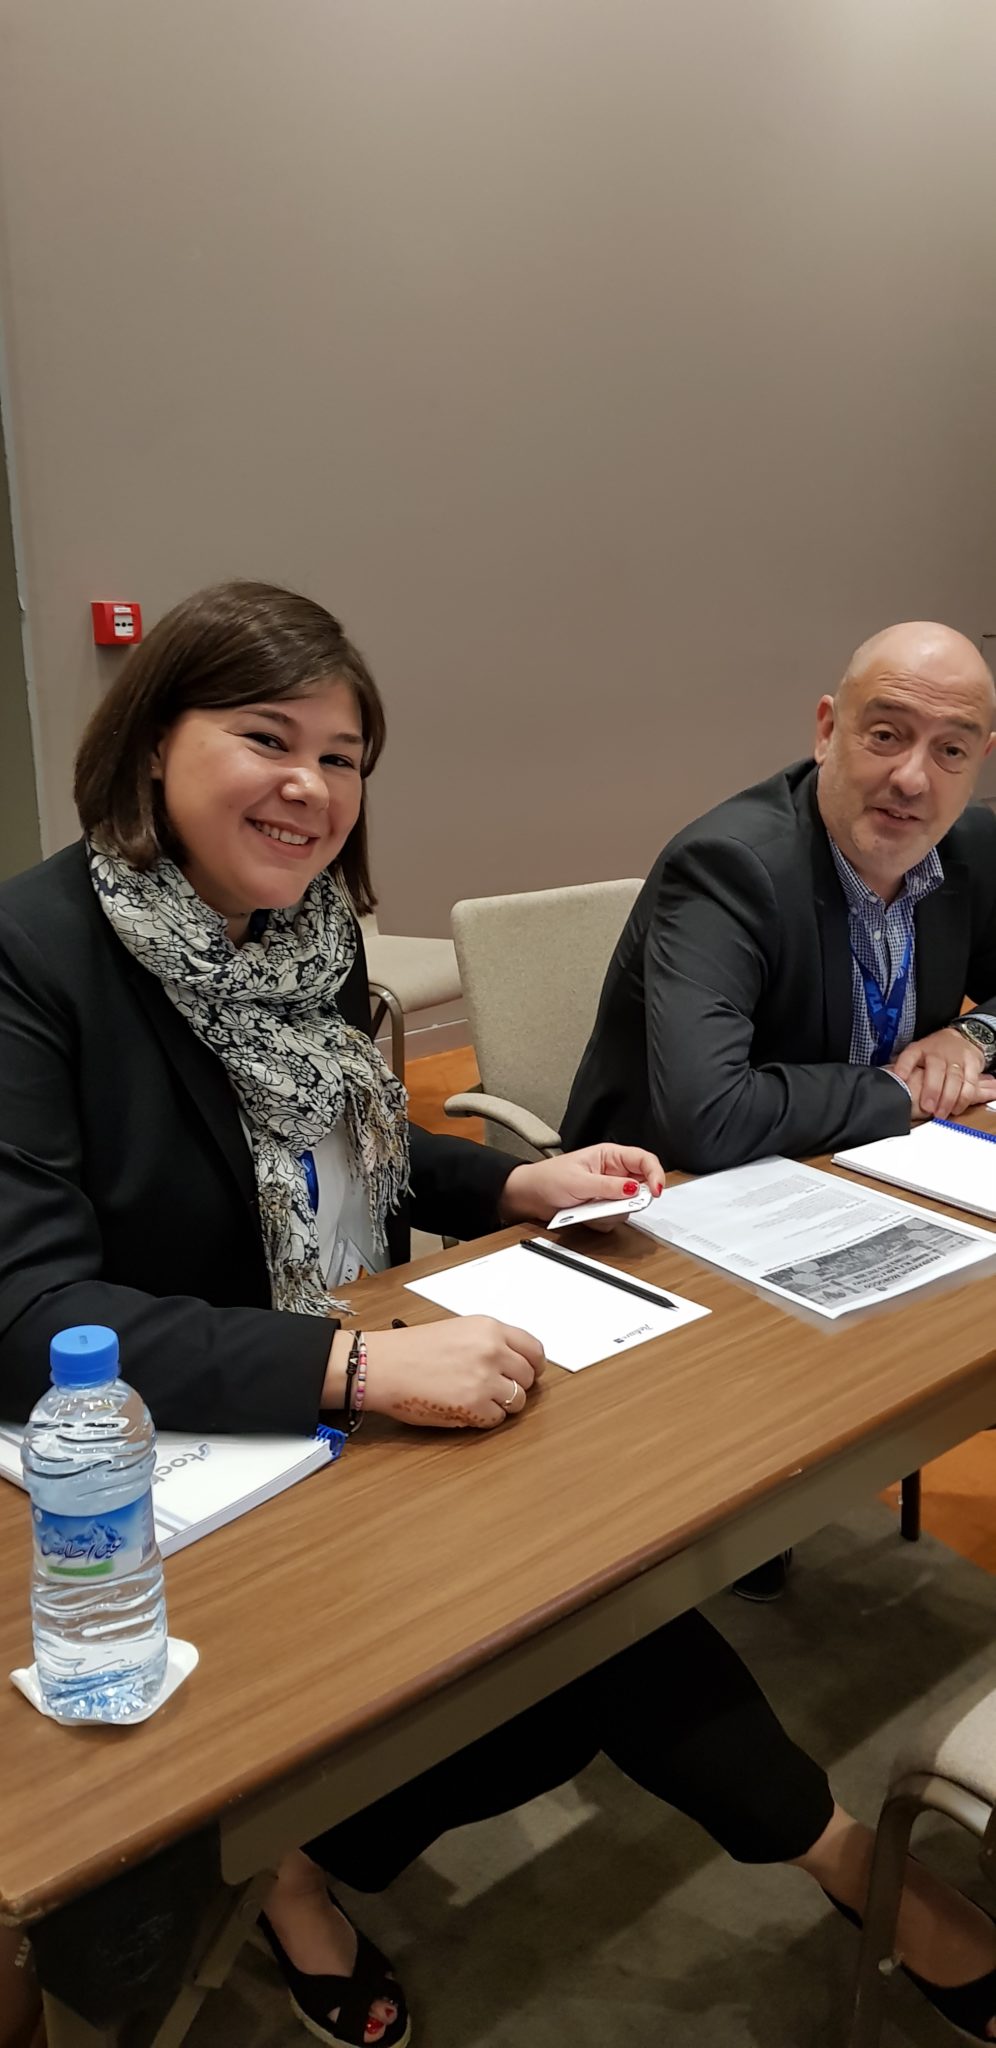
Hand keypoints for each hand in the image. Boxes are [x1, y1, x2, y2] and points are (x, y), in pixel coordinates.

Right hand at [327, 1318, 545, 1429]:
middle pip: (527, 1378)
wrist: (382, 1366)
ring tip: (475, 1399)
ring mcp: (484, 1380)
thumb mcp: (458, 1330)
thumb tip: (515, 1361)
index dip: (533, 1366)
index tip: (528, 1373)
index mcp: (489, 1328)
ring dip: (500, 1404)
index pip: (534, 1350)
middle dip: (514, 1386)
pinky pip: (496, 1419)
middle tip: (493, 1389)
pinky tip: (463, 1408)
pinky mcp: (473, 1406)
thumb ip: (489, 1342)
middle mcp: (492, 1351)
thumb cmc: (411, 1349)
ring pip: (516, 1401)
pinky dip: (483, 1418)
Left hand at [499, 1144, 664, 1226]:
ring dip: (611, 1211)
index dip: (655, 1174)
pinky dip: (602, 1221)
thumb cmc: (549, 1178)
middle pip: (641, 1187)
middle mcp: (613, 1173)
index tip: (656, 1191)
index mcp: (610, 1156)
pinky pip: (614, 1219)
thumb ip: (608, 1186)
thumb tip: (632, 1189)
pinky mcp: (602, 1208)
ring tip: (589, 1208)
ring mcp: (609, 1192)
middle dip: (629, 1200)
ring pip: (628, 1207)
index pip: (644, 1160)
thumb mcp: (579, 1181)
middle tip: (613, 1204)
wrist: (530, 1196)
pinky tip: (586, 1215)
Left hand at [890, 1027, 995, 1119]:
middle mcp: (938, 1052)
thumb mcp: (915, 1055)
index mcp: (919, 1050)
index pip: (909, 1056)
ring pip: (954, 1078)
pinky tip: (956, 1108)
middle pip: (936, 1069)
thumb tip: (885, 1083)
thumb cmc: (932, 1053)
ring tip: (941, 1114)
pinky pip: (970, 1082)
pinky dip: (964, 1097)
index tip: (899, 1077)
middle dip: (932, 1090)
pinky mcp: (972, 1063)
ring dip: (949, 1098)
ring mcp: (956, 1058)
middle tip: (928, 1108)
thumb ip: (902, 1069)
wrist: (959, 1037)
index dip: (904, 1066)